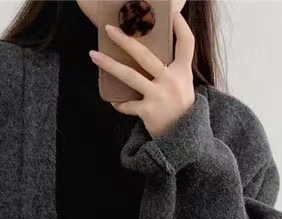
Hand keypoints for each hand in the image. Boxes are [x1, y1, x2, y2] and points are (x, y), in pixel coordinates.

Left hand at [89, 11, 195, 137]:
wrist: (184, 141)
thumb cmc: (181, 111)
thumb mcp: (185, 88)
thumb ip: (173, 71)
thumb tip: (151, 54)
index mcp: (184, 72)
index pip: (186, 43)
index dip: (180, 26)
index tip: (173, 14)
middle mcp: (172, 81)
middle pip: (145, 55)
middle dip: (125, 40)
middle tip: (109, 29)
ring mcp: (159, 96)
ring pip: (130, 75)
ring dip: (109, 65)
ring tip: (94, 55)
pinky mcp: (148, 111)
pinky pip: (128, 104)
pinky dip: (120, 104)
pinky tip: (115, 101)